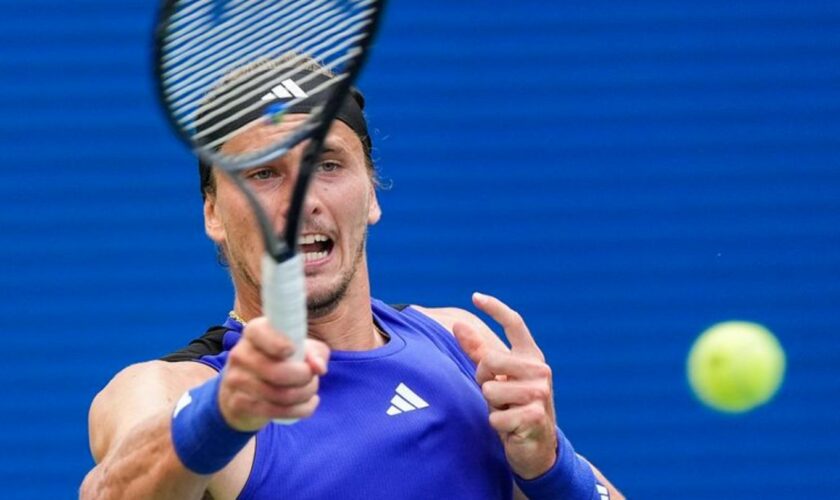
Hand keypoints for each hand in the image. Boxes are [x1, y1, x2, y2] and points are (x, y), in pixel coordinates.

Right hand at [218, 317, 329, 430]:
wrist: (245, 391)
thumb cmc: (280, 362)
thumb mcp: (301, 350)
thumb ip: (315, 353)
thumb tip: (319, 367)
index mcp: (255, 332)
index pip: (260, 332)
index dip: (279, 343)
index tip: (292, 350)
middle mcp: (241, 354)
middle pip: (276, 371)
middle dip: (304, 377)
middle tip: (313, 377)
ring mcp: (236, 380)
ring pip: (279, 394)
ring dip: (304, 394)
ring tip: (311, 391)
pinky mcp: (238, 403)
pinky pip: (274, 411)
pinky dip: (300, 410)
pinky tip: (308, 404)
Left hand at [453, 293, 557, 478]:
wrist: (538, 448)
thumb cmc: (514, 406)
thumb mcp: (498, 377)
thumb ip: (478, 352)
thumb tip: (458, 324)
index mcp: (531, 356)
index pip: (515, 323)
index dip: (495, 307)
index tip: (475, 296)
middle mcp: (540, 369)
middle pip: (489, 360)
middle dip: (484, 380)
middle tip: (498, 396)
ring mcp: (540, 392)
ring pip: (490, 389)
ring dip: (492, 406)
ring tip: (507, 412)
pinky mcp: (536, 415)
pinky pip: (496, 416)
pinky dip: (497, 425)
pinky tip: (511, 428)